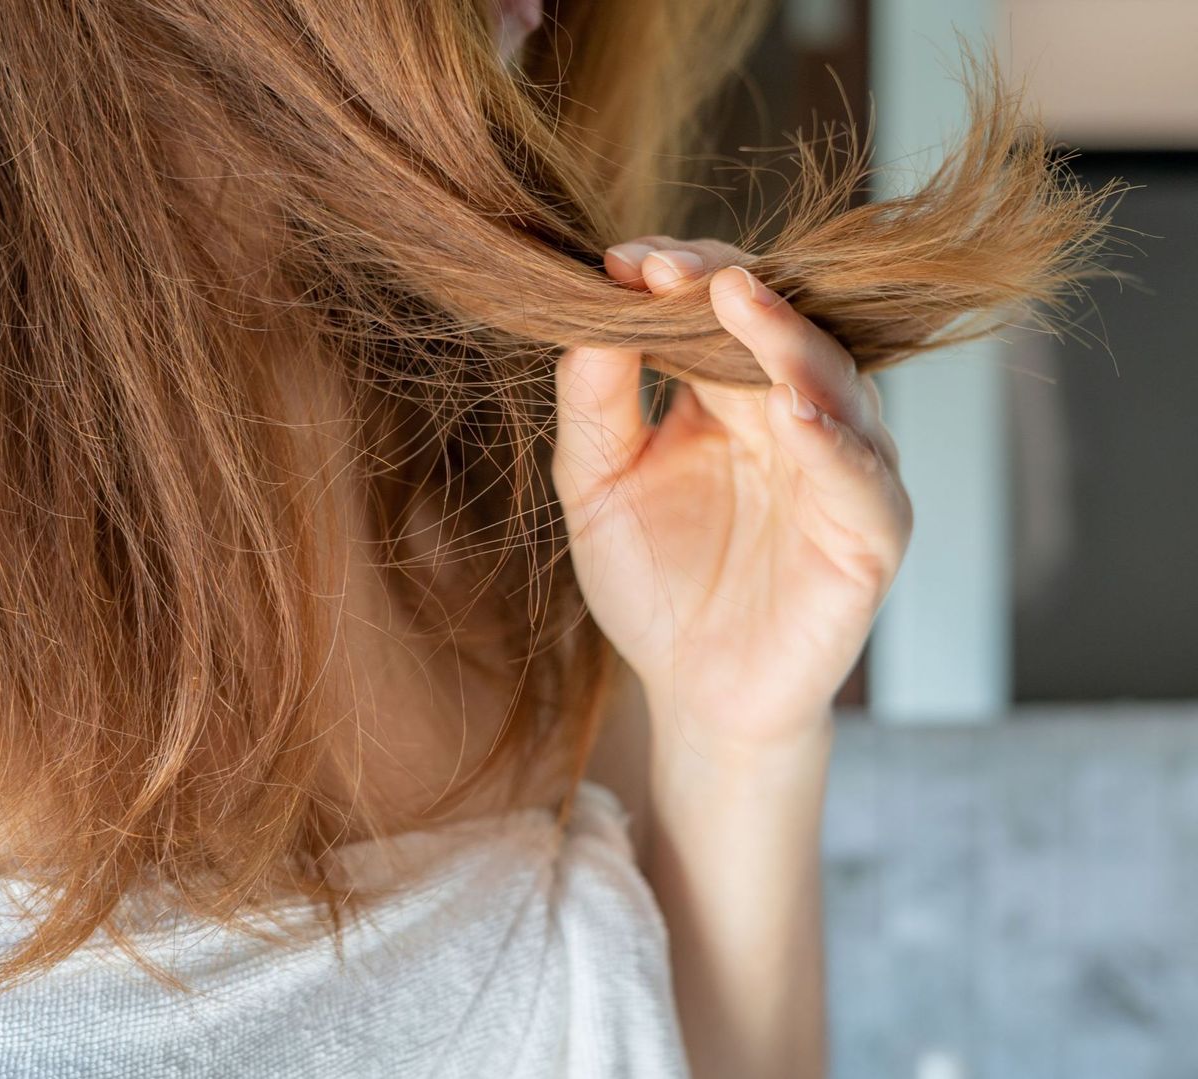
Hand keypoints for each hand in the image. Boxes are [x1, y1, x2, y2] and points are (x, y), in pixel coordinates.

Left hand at [552, 237, 912, 750]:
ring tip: (741, 304)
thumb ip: (594, 402)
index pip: (724, 307)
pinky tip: (796, 412)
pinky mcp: (870, 535)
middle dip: (730, 289)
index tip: (625, 260)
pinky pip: (862, 480)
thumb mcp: (596, 484)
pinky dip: (833, 442)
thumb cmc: (652, 583)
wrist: (691, 692)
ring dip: (789, 342)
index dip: (682, 276)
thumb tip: (588, 313)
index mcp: (734, 394)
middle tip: (676, 266)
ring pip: (834, 385)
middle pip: (782, 327)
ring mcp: (840, 471)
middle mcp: (797, 417)